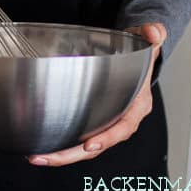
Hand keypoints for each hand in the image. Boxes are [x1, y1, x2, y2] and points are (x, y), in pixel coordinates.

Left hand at [27, 22, 165, 167]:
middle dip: (73, 154)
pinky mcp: (97, 119)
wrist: (138, 53)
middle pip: (99, 144)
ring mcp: (109, 121)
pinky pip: (81, 138)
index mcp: (138, 104)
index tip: (90, 144)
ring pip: (87, 146)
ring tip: (38, 157)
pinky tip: (44, 146)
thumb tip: (152, 33)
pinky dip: (64, 144)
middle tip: (47, 157)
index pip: (124, 126)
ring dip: (63, 154)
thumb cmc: (141, 50)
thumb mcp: (147, 39)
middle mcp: (124, 117)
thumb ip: (152, 33)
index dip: (107, 137)